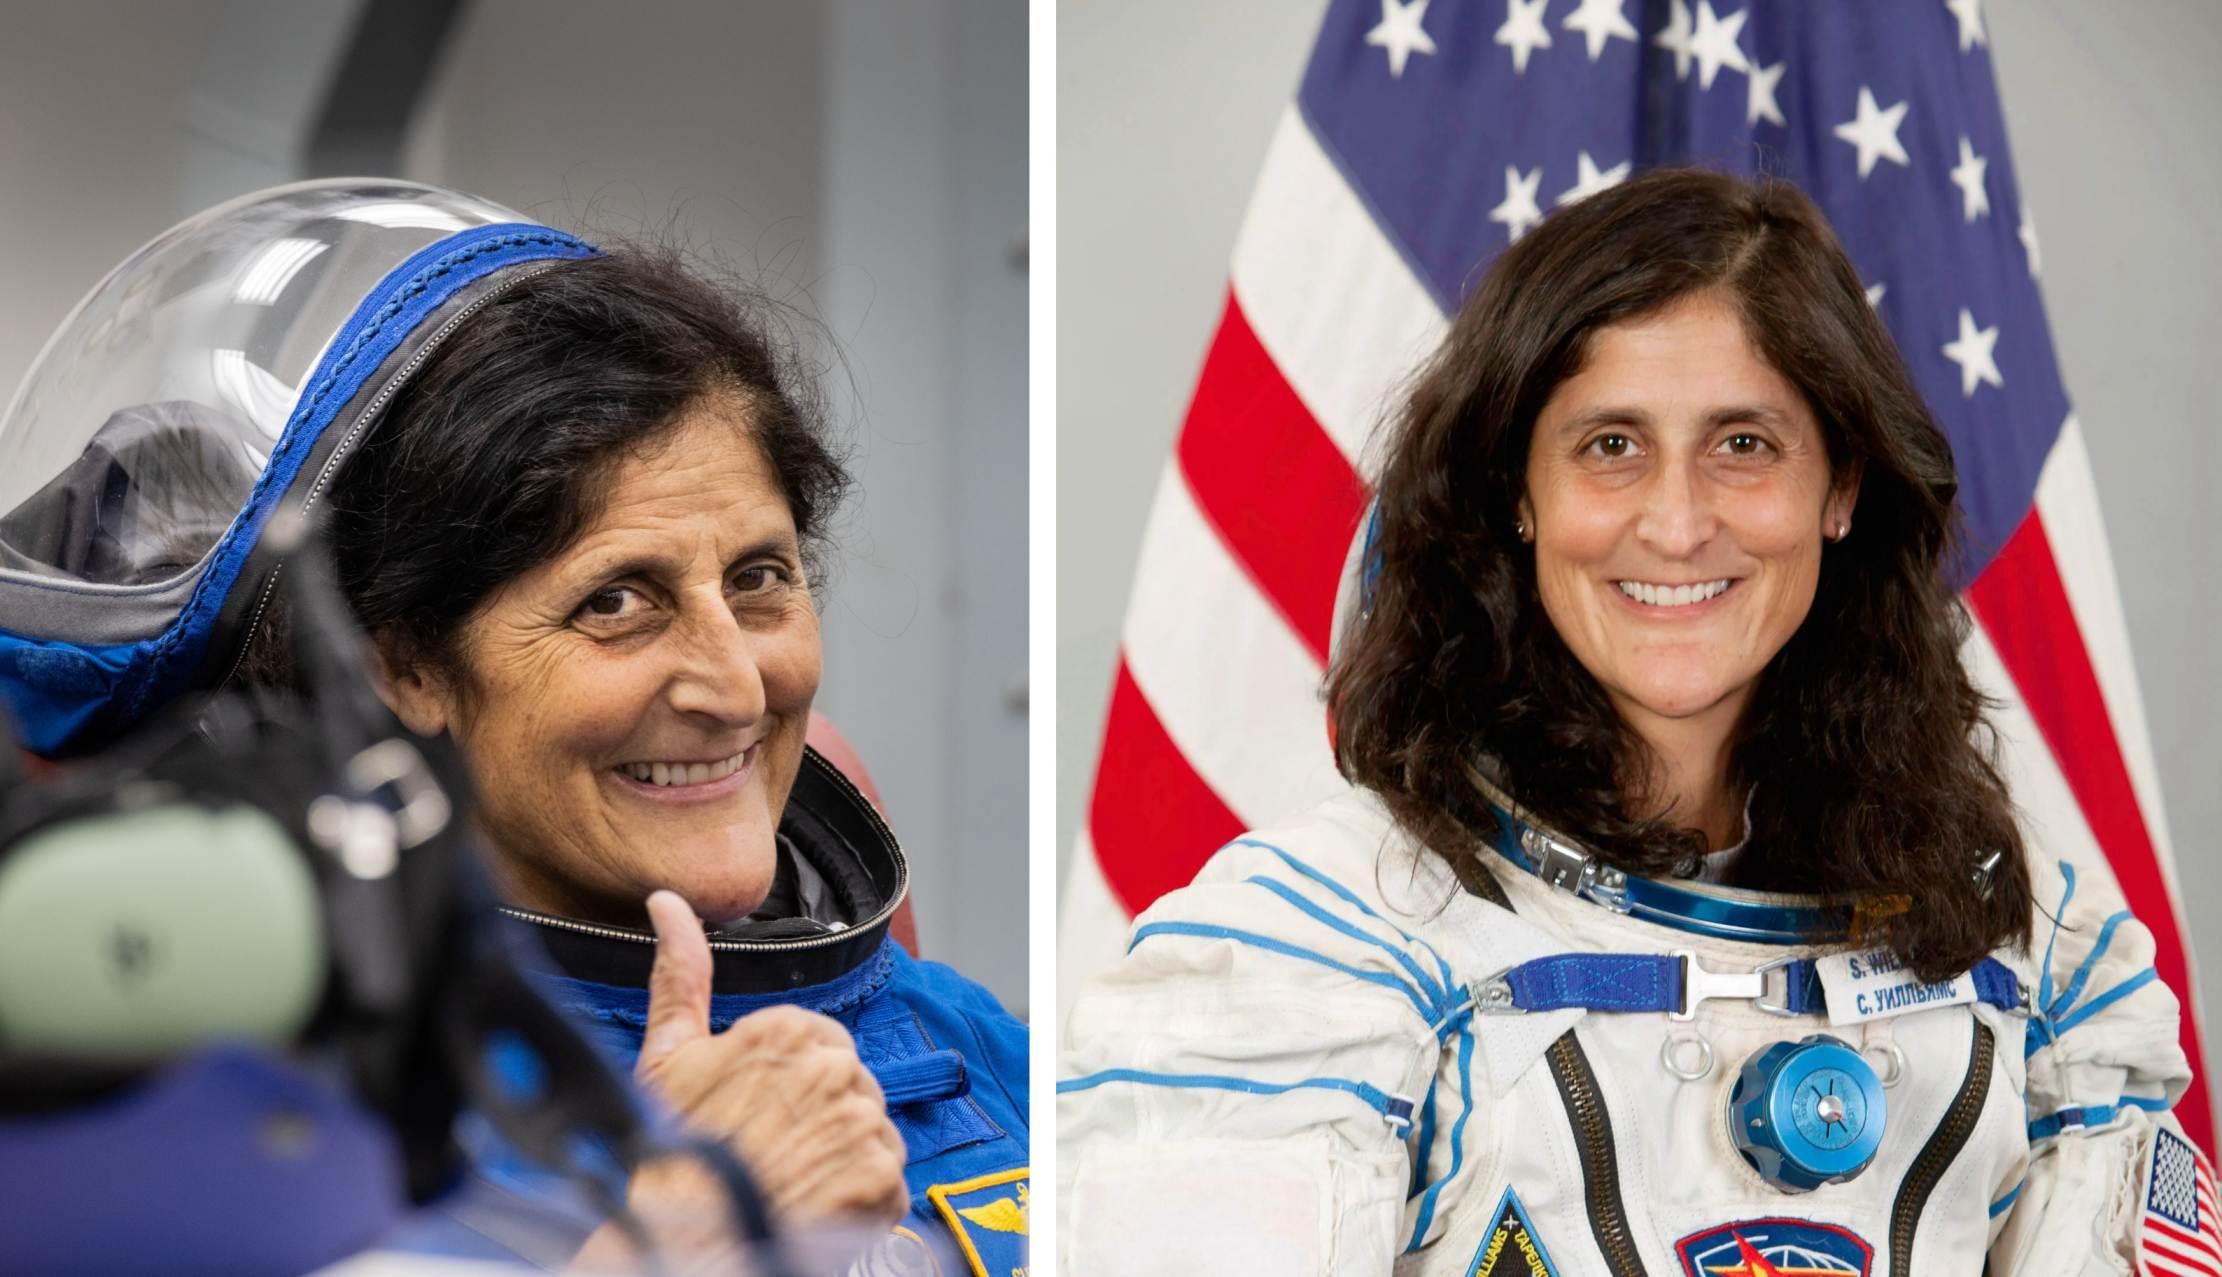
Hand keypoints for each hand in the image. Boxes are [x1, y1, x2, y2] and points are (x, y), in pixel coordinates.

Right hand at [630, 890, 910, 1228]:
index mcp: (789, 1028)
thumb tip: (669, 905)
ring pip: (871, 1134)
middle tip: (775, 1154)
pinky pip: (887, 1185)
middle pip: (850, 1089)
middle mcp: (833, 1065)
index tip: (762, 1116)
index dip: (792, 1088)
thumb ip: (680, 975)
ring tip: (792, 1182)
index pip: (821, 1049)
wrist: (682, 1241)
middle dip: (822, 1120)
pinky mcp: (880, 1175)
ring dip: (843, 1160)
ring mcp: (861, 1121)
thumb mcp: (667, 1056)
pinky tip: (816, 1207)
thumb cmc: (669, 1158)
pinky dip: (860, 1203)